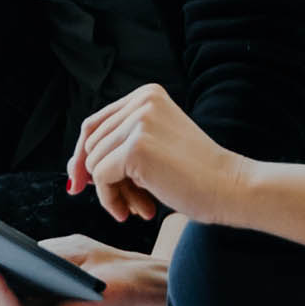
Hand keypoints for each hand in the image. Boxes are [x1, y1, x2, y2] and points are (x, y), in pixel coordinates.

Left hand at [67, 85, 252, 226]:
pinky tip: (139, 210)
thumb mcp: (155, 148)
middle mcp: (141, 102)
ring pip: (93, 163)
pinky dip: (112, 200)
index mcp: (147, 95)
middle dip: (105, 180)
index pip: (94, 124)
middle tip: (133, 202)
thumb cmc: (198, 175)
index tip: (79, 184)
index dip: (82, 156)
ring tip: (141, 206)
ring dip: (112, 193)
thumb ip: (119, 148)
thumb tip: (73, 168)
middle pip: (91, 145)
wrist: (231, 187)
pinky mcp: (135, 147)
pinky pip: (101, 178)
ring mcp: (138, 122)